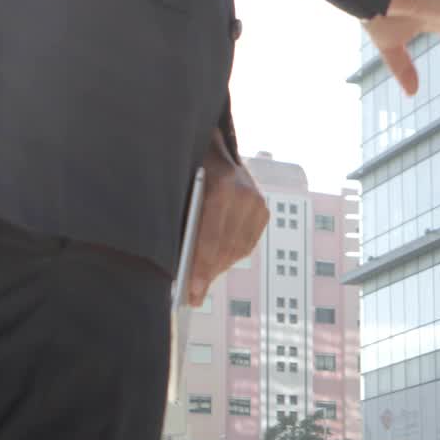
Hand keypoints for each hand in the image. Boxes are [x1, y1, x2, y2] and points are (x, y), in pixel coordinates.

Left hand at [188, 131, 269, 305]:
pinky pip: (247, 243)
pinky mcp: (263, 210)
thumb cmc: (184, 167)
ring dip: (219, 267)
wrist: (212, 143)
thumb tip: (177, 263)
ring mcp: (258, 202)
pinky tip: (216, 265)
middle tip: (193, 295)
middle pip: (226, 247)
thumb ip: (181, 220)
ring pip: (238, 248)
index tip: (192, 292)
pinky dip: (231, 256)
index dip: (202, 267)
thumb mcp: (176, 187)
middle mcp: (246, 194)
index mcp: (223, 186)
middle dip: (208, 273)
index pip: (212, 238)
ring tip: (202, 284)